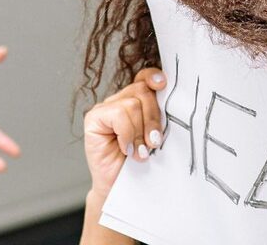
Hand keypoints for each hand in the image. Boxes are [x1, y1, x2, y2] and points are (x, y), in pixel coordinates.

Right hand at [83, 68, 166, 197]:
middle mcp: (119, 101)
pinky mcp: (93, 119)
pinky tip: (126, 149)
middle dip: (153, 118)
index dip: (154, 78)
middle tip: (154, 143)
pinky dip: (126, 134)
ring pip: (132, 104)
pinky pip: (118, 115)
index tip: (164, 85)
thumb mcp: (153, 137)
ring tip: (140, 152)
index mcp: (135, 101)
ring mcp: (105, 108)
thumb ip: (158, 118)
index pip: (144, 78)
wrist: (118, 189)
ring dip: (139, 132)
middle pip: (142, 91)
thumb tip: (173, 103)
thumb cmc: (138, 165)